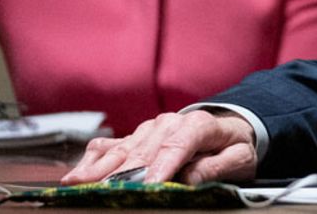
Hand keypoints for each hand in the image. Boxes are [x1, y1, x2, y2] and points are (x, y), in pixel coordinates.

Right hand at [61, 110, 256, 185]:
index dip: (161, 167)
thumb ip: (215, 168)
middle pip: (143, 151)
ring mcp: (149, 128)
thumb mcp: (238, 158)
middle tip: (104, 193)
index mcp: (198, 125)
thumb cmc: (232, 146)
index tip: (149, 185)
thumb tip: (188, 180)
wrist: (228, 128)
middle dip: (123, 174)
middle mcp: (169, 123)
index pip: (177, 146)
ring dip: (98, 168)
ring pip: (121, 149)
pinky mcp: (136, 136)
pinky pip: (110, 145)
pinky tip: (78, 174)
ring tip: (77, 184)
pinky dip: (92, 159)